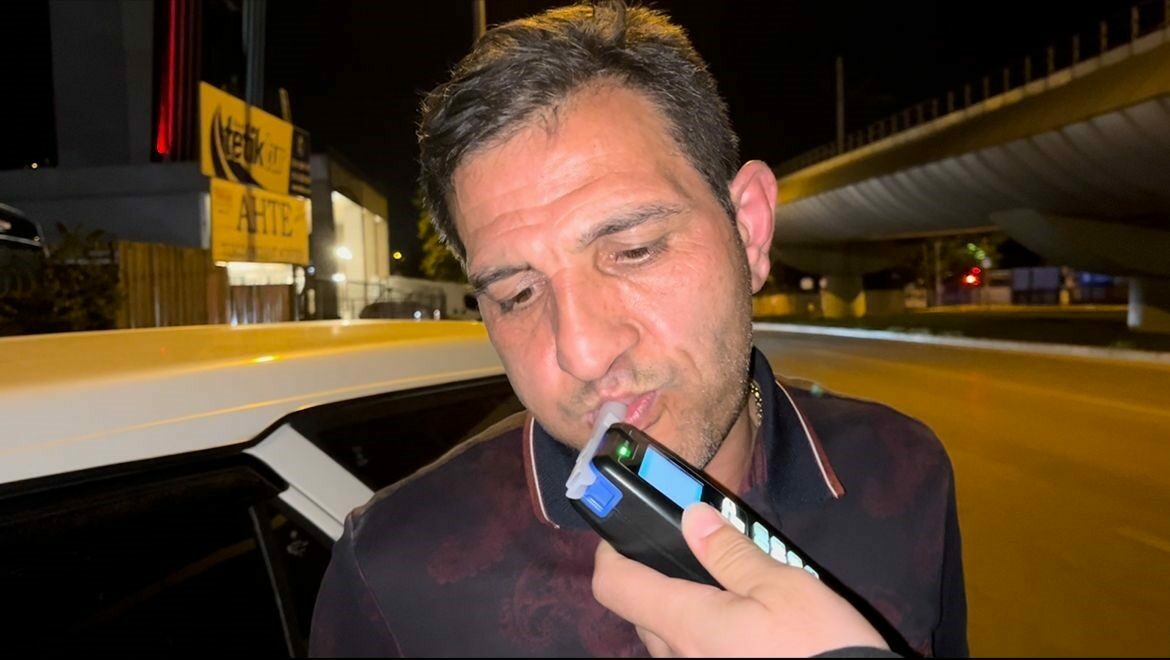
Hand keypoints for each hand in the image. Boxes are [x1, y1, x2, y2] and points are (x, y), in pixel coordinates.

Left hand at [591, 501, 890, 656]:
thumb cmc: (819, 647)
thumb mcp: (781, 586)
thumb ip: (729, 552)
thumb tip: (691, 516)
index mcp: (685, 623)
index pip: (613, 584)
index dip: (610, 551)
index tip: (626, 526)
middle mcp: (678, 656)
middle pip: (640, 608)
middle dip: (658, 575)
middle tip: (700, 549)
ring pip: (667, 636)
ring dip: (685, 606)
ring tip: (731, 585)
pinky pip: (691, 654)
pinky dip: (704, 632)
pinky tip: (744, 622)